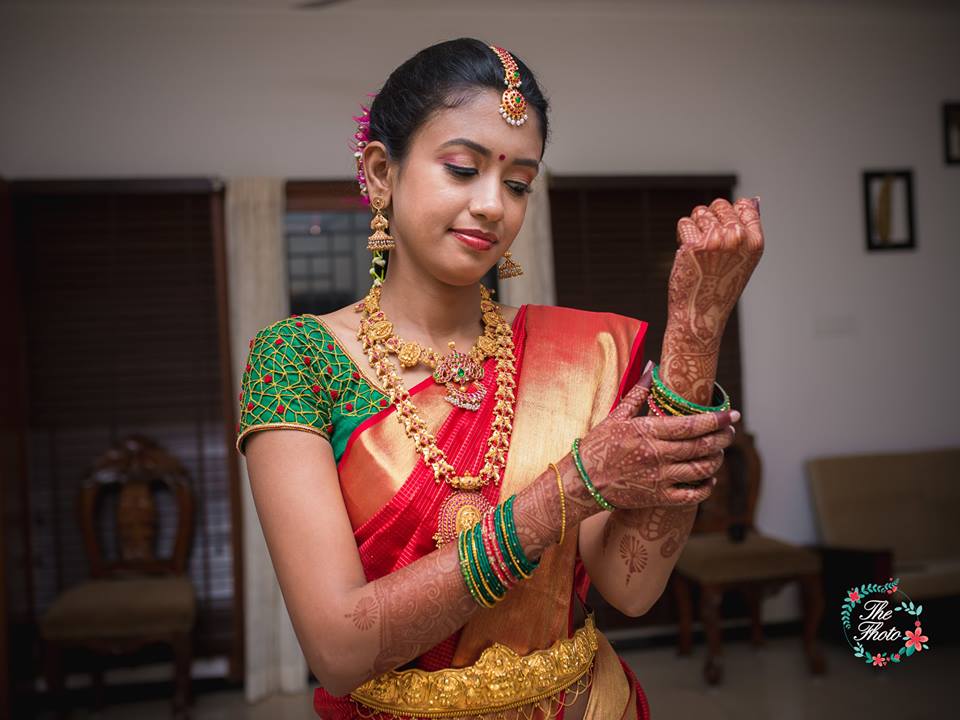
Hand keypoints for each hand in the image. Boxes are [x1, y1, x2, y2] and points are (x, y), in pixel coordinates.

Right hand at [575, 365, 737, 509]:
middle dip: (723, 437)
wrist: (582, 482)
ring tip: (720, 451)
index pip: (692, 424)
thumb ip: (637, 392)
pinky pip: (692, 495)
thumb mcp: (616, 416)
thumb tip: (652, 367)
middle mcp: (657, 455)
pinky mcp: (659, 497)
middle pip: (702, 446)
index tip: (732, 414)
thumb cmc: (598, 446)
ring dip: (717, 459)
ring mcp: (660, 478)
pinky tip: (709, 478)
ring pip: (702, 469)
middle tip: (731, 431)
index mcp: (648, 432)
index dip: (716, 420)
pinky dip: (706, 486)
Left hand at [667, 197, 764, 342]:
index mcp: (755, 242)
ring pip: (700, 212)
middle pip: (720, 205)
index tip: (723, 232)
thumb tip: (752, 200)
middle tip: (707, 244)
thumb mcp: (743, 259)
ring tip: (698, 251)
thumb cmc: (719, 287)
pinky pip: (684, 223)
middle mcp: (738, 239)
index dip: (729, 215)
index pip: (745, 206)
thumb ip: (746, 230)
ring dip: (695, 227)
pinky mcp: (693, 245)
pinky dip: (682, 235)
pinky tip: (687, 254)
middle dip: (709, 219)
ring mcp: (715, 240)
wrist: (700, 314)